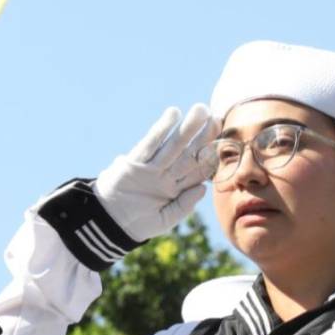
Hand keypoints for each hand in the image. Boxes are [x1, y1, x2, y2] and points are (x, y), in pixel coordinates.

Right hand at [94, 104, 213, 241]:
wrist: (108, 224)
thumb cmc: (137, 224)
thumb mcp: (164, 220)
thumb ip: (184, 206)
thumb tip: (203, 188)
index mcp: (176, 188)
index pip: (198, 170)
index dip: (212, 156)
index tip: (225, 142)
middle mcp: (166, 174)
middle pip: (190, 153)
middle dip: (204, 136)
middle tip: (216, 117)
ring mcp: (151, 168)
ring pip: (174, 145)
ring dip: (188, 128)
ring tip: (200, 110)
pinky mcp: (134, 163)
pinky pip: (150, 144)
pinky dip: (161, 129)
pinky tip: (173, 114)